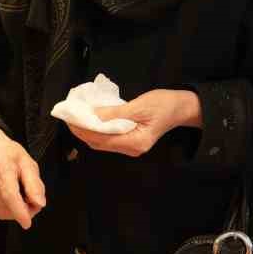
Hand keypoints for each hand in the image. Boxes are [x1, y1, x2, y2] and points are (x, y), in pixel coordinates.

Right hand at [0, 127, 45, 228]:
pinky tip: (9, 196)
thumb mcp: (29, 164)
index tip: (27, 223)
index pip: (9, 193)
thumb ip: (35, 185)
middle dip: (25, 209)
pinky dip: (8, 209)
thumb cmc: (11, 156)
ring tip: (20, 194)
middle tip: (32, 199)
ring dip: (17, 210)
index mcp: (2, 166)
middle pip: (8, 206)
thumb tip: (40, 204)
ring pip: (3, 212)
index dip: (19, 210)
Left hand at [66, 88, 201, 157]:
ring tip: (76, 118)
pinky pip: (109, 138)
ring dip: (88, 131)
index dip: (83, 130)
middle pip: (99, 143)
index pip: (101, 139)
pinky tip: (90, 120)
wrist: (183, 107)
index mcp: (135, 142)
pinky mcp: (131, 141)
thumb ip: (115, 113)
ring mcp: (132, 147)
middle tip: (69, 117)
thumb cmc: (165, 105)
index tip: (70, 119)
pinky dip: (98, 130)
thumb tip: (93, 115)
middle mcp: (132, 149)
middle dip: (82, 131)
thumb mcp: (139, 105)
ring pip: (103, 142)